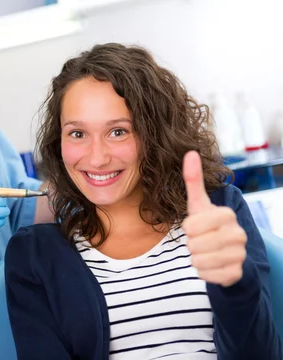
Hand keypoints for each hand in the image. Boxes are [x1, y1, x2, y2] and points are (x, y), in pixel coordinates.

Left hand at [182, 151, 246, 286]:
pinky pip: (207, 276)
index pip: (190, 226)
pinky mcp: (237, 273)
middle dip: (191, 244)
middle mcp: (238, 233)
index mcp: (227, 214)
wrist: (227, 252)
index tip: (196, 227)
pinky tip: (212, 265)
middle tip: (201, 241)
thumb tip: (190, 152)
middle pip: (193, 244)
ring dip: (196, 259)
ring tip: (205, 252)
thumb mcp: (198, 204)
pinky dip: (204, 272)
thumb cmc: (207, 225)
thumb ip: (193, 180)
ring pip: (199, 261)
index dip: (188, 228)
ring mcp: (240, 254)